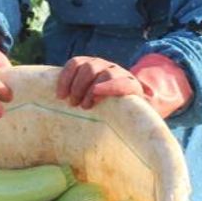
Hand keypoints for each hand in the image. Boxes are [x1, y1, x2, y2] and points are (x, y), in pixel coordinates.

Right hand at [56, 54, 192, 117]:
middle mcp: (116, 70)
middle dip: (89, 89)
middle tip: (82, 107)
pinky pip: (73, 64)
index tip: (95, 94)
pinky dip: (65, 78)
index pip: (123, 82)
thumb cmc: (124, 110)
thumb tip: (140, 139)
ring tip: (71, 102)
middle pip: (101, 72)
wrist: (118, 92)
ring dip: (76, 85)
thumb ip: (137, 123)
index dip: (110, 87)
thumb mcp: (133, 117)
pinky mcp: (85, 62)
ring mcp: (99, 64)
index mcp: (131, 84)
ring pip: (87, 67)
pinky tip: (60, 93)